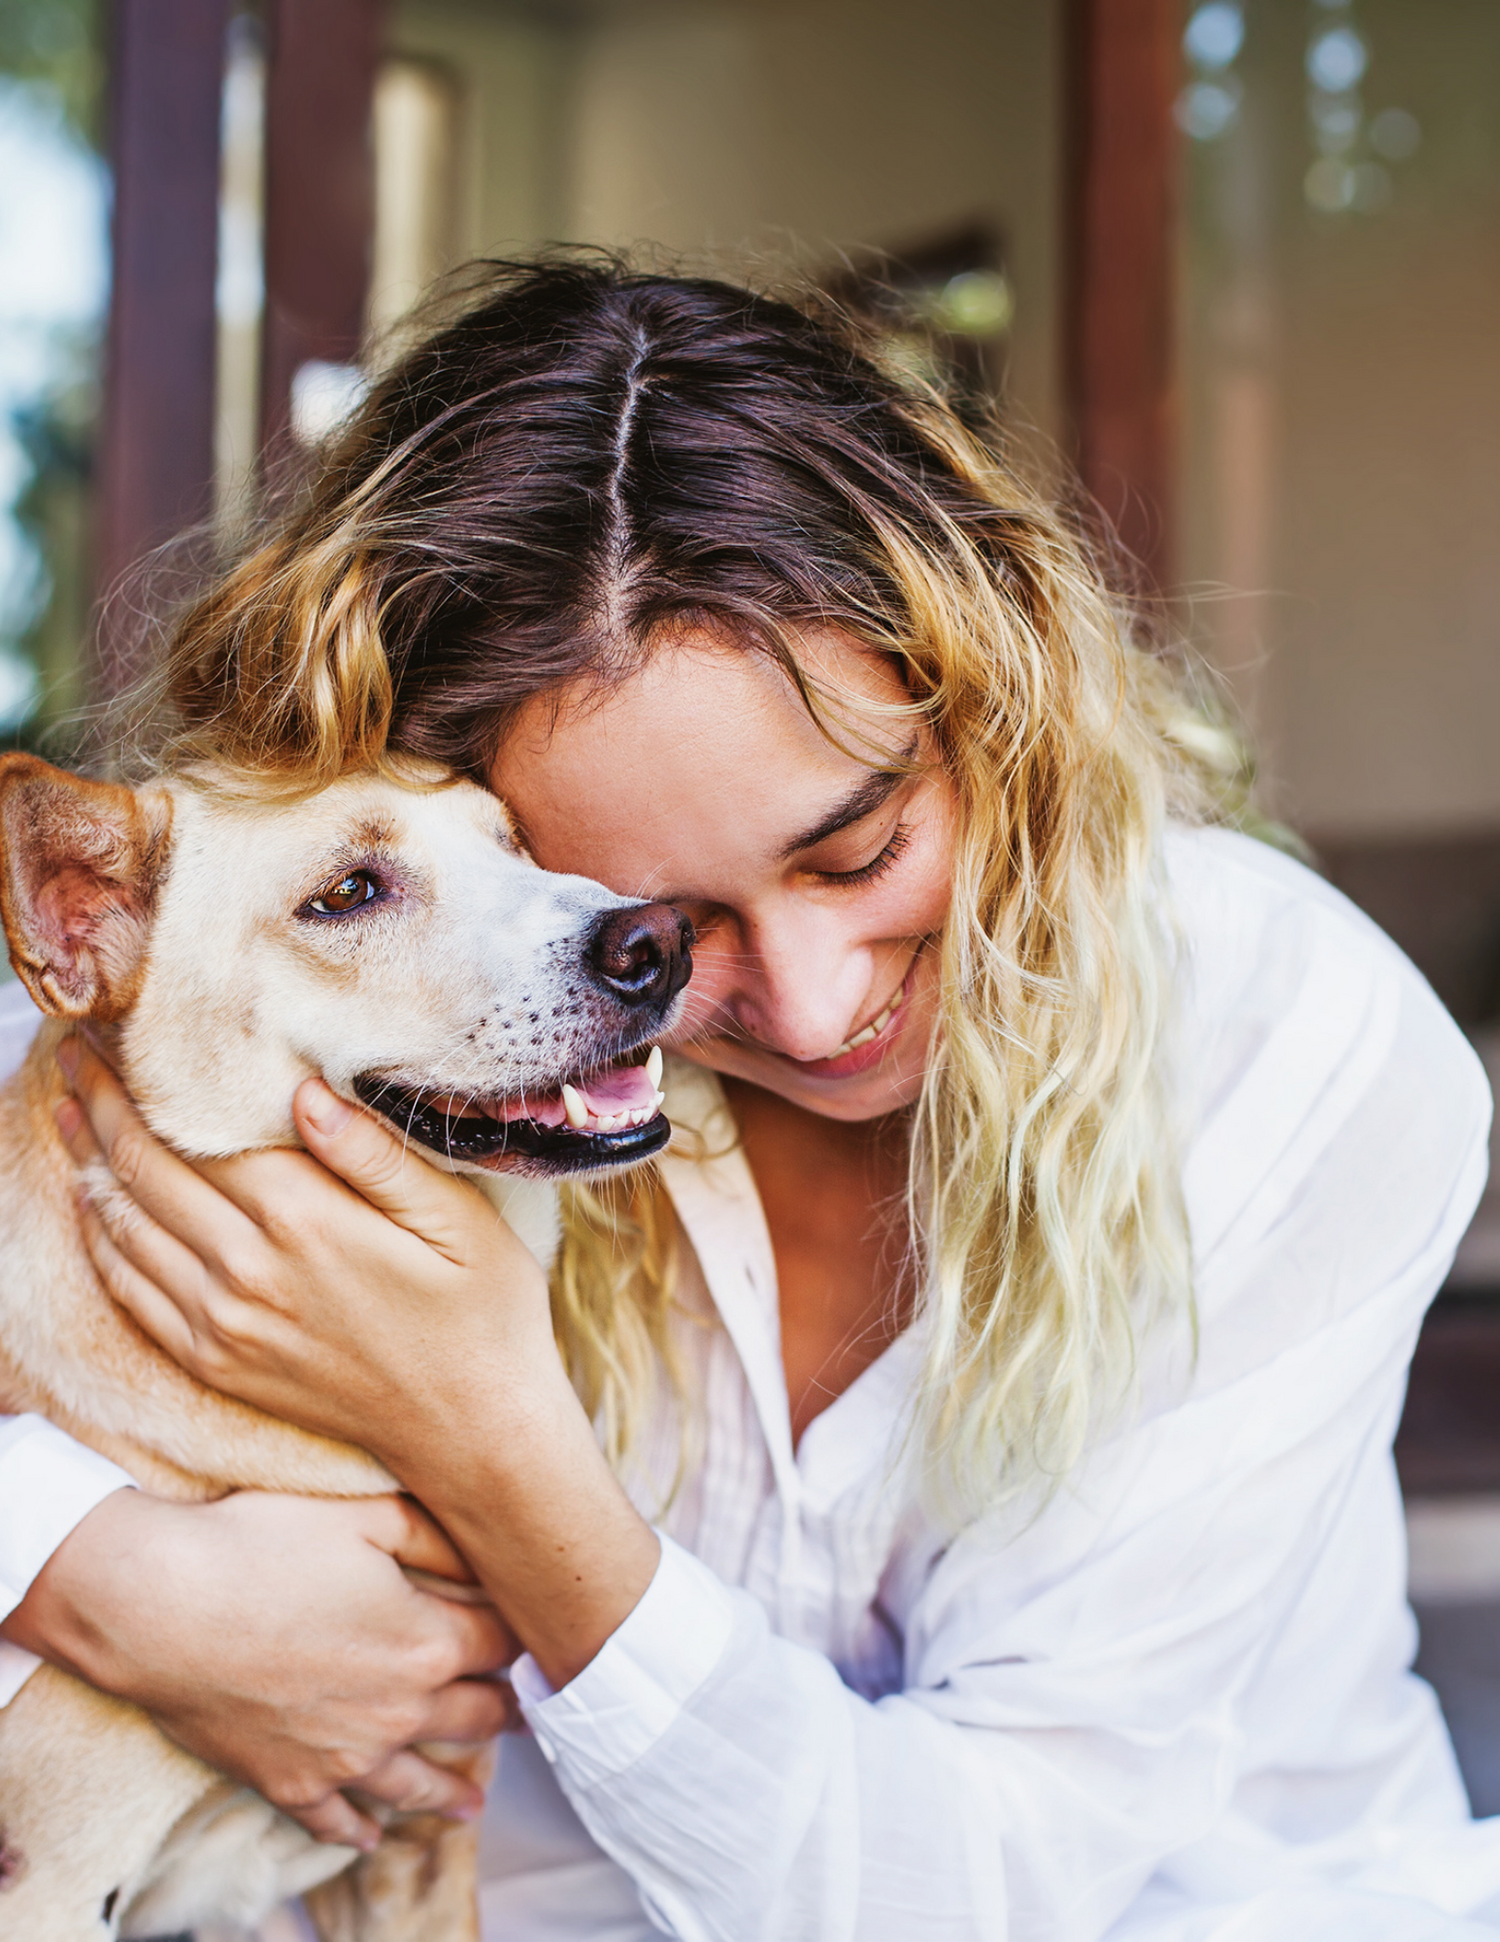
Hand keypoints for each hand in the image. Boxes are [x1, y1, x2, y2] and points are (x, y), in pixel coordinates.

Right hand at [1, 1488, 518, 1847]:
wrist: (162, 1607)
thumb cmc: (263, 1547)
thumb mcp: (366, 1516)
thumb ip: (437, 1536)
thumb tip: (487, 1554)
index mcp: (429, 1643)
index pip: (501, 1645)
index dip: (518, 1635)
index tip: (530, 1633)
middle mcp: (401, 1711)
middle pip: (475, 1717)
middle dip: (503, 1712)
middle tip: (522, 1716)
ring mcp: (345, 1757)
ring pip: (417, 1783)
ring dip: (451, 1793)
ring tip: (471, 1806)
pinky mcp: (290, 1782)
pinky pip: (336, 1821)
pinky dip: (358, 1832)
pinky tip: (371, 1838)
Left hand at [56, 1034, 661, 1690]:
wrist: (473, 1432)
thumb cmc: (483, 1314)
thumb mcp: (460, 1219)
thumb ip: (376, 1155)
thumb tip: (304, 1091)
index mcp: (307, 1221)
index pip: (198, 1131)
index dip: (149, 1079)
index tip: (121, 1032)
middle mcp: (248, 1271)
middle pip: (146, 1169)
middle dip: (103, 1105)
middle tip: (76, 1056)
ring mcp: (223, 1325)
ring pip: (125, 1227)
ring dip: (89, 1162)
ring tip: (71, 1109)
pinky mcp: (216, 1364)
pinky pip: (131, 1293)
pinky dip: (101, 1240)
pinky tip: (95, 1204)